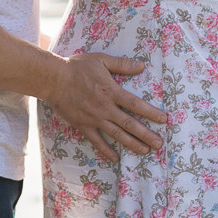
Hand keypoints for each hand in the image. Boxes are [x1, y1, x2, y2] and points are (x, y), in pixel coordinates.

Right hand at [47, 53, 165, 161]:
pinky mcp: (83, 125)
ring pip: (116, 135)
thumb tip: (141, 66)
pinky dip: (106, 151)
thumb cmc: (77, 67)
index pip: (135, 104)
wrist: (53, 79)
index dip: (151, 113)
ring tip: (145, 151)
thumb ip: (121, 64)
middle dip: (146, 135)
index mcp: (111, 91)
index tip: (163, 119)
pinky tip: (116, 158)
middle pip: (129, 124)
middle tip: (159, 144)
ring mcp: (94, 119)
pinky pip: (97, 141)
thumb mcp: (101, 60)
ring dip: (132, 144)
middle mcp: (105, 108)